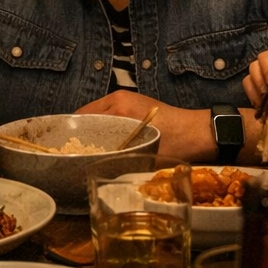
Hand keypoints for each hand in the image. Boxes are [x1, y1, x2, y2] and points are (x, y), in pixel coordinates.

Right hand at [77, 92, 210, 161]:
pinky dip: (106, 129)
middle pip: (88, 115)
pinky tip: (108, 146)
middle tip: (76, 155)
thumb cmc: (175, 142)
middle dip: (81, 134)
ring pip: (100, 116)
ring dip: (94, 132)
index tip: (66, 151)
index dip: (71, 134)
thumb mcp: (144, 152)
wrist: (202, 133)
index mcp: (118, 105)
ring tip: (90, 152)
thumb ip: (118, 157)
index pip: (81, 117)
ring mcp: (128, 100)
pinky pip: (111, 116)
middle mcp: (119, 98)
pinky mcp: (136, 106)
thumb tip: (96, 169)